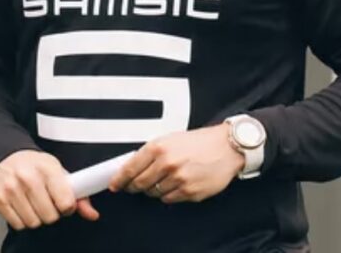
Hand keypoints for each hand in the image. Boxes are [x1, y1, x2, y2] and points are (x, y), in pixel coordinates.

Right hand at [0, 150, 98, 229]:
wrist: (5, 157)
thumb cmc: (34, 166)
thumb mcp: (58, 172)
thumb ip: (78, 194)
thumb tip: (91, 213)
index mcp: (47, 168)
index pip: (66, 202)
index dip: (67, 207)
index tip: (63, 202)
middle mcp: (27, 177)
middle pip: (50, 216)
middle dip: (50, 213)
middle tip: (45, 202)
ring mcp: (10, 188)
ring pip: (33, 222)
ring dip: (35, 217)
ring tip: (32, 203)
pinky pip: (17, 224)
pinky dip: (21, 219)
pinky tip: (21, 205)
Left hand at [108, 125, 245, 203]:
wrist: (225, 147)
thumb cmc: (198, 142)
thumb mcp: (168, 139)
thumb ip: (149, 153)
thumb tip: (131, 166)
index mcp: (158, 148)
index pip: (130, 169)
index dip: (119, 179)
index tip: (115, 184)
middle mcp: (167, 164)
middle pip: (139, 184)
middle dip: (134, 187)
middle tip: (133, 186)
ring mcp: (179, 179)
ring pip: (154, 193)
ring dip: (153, 190)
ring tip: (163, 180)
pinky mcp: (190, 192)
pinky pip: (170, 199)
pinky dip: (168, 195)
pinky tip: (175, 185)